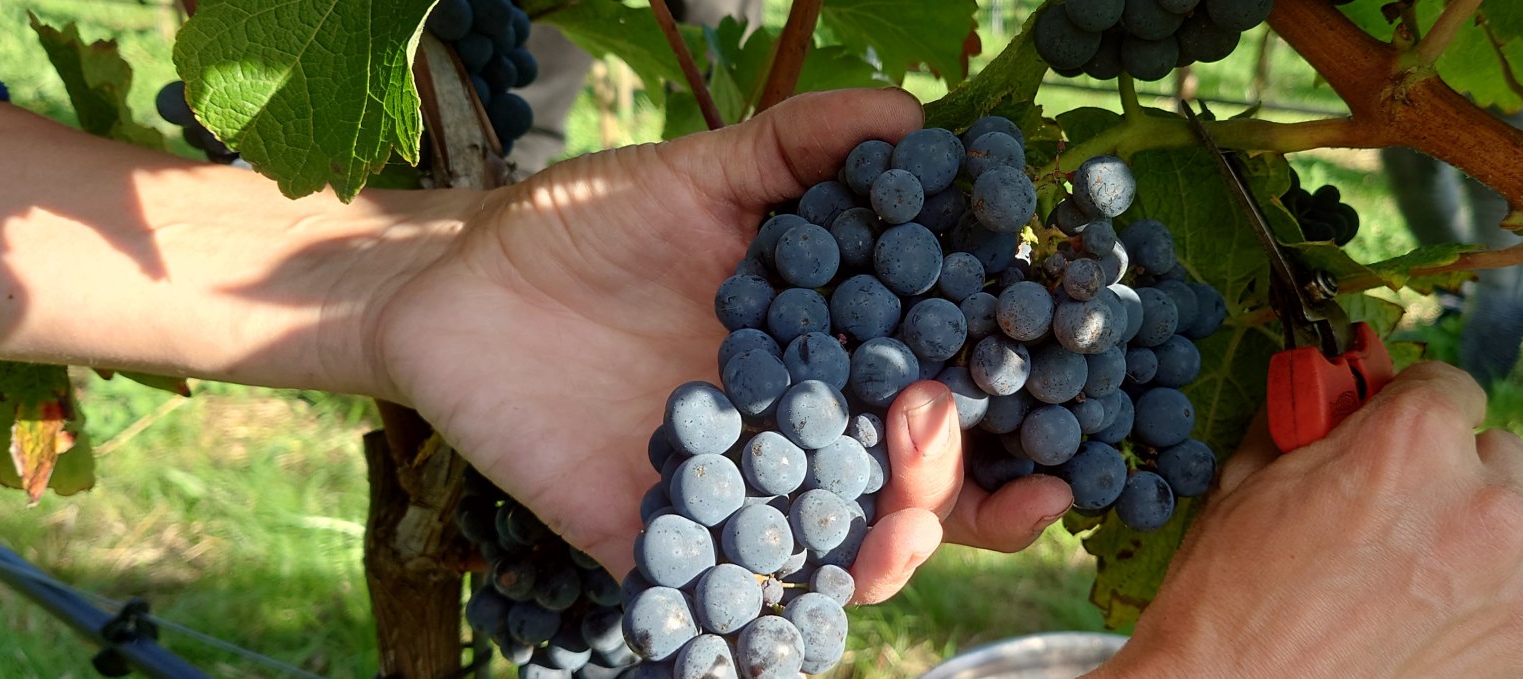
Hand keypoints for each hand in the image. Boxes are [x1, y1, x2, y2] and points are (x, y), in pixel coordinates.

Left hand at [368, 89, 1070, 597]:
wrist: (457, 280)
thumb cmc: (588, 221)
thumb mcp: (703, 172)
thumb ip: (801, 148)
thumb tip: (918, 115)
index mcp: (837, 361)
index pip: (947, 410)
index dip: (1016, 434)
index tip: (1064, 439)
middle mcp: (804, 438)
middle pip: (912, 500)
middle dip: (949, 491)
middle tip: (926, 431)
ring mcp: (737, 498)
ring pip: (840, 559)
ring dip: (884, 555)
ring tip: (887, 526)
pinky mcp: (659, 543)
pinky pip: (723, 604)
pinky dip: (762, 623)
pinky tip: (787, 610)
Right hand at [1094, 362, 1522, 677]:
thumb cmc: (1228, 604)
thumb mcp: (1249, 484)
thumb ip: (1311, 425)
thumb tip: (1332, 394)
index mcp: (1414, 443)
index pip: (1451, 386)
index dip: (1413, 410)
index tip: (1396, 437)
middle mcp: (1487, 506)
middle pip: (1506, 457)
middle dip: (1459, 478)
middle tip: (1405, 519)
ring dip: (1511, 540)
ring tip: (1449, 574)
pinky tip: (1482, 627)